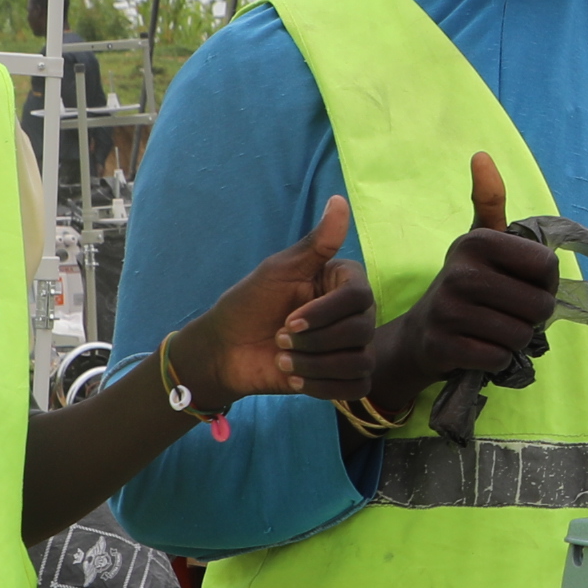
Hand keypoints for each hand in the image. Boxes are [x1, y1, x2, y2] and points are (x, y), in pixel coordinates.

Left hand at [171, 197, 368, 402]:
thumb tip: (340, 200)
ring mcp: (351, 348)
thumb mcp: (280, 270)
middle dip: (315, 340)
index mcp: (343, 284)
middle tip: (280, 338)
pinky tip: (296, 379)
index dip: (326, 313)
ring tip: (284, 360)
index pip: (360, 297)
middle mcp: (354, 314)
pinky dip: (325, 387)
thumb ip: (317, 242)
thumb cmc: (249, 303)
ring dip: (315, 365)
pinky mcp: (342, 378)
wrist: (226, 350)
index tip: (290, 319)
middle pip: (362, 331)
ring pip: (360, 361)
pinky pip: (356, 387)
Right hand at [360, 151, 561, 412]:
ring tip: (493, 329)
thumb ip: (490, 201)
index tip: (523, 284)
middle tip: (509, 312)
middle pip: (540, 306)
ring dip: (514, 340)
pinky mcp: (443, 345)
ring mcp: (449, 310)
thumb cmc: (466, 285)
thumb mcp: (480, 241)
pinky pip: (498, 359)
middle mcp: (461, 271)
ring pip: (521, 336)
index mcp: (477, 242)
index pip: (548, 267)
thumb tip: (481, 155)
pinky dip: (496, 360)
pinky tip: (478, 347)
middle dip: (533, 317)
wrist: (421, 333)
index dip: (546, 283)